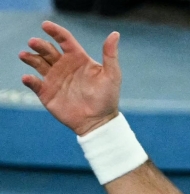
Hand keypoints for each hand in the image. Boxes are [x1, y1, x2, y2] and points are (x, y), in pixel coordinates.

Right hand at [19, 21, 121, 136]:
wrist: (99, 122)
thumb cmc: (107, 98)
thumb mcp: (112, 75)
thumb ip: (110, 54)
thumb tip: (115, 34)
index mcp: (77, 58)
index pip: (64, 39)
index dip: (55, 31)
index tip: (45, 25)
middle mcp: (63, 66)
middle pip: (47, 50)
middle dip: (39, 44)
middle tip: (33, 42)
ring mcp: (54, 78)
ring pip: (37, 62)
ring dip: (30, 57)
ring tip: (25, 55)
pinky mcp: (46, 92)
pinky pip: (34, 83)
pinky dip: (29, 80)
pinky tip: (28, 78)